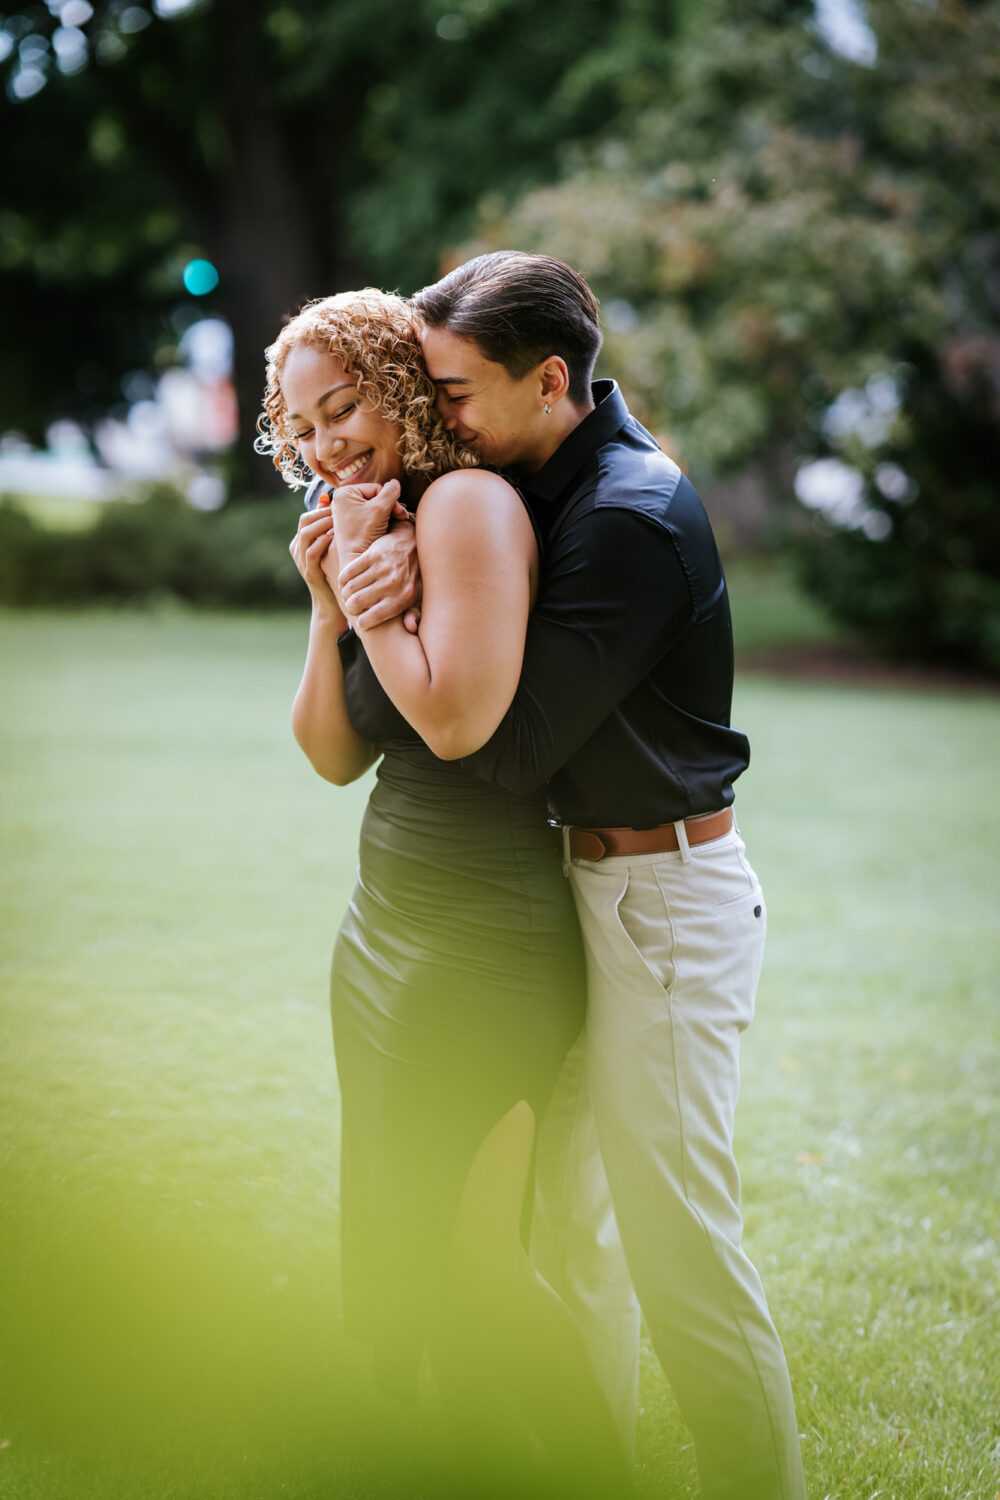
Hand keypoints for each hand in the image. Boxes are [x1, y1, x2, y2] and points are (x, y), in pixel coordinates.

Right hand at [289, 504, 341, 620]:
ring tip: (339, 521)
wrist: (334, 603)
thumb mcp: (334, 548)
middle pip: (304, 521)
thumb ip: (331, 530)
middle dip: (323, 513)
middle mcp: (298, 550)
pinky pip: (312, 552)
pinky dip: (323, 542)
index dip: (322, 509)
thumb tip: (336, 508)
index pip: (306, 516)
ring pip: (306, 534)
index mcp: (301, 542)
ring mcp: (302, 562)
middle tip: (341, 511)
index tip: (340, 507)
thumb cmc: (337, 571)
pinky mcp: (310, 573)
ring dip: (324, 524)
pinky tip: (335, 538)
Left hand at [332, 479, 410, 563]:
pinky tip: (385, 525)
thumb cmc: (364, 534)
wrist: (356, 558)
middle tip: (400, 516)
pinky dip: (379, 518)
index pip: (376, 488)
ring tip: (394, 521)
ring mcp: (345, 510)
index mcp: (344, 492)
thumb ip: (390, 491)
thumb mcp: (380, 509)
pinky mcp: (350, 520)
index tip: (398, 512)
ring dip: (386, 512)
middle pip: (374, 496)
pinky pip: (369, 513)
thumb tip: (395, 483)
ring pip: (373, 505)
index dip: (389, 499)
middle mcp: (342, 499)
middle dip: (389, 506)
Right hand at [338, 520, 421, 631]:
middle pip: (357, 602)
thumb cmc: (413, 576)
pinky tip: (346, 582)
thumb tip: (410, 628)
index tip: (361, 621)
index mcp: (403, 598)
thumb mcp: (418, 597)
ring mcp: (382, 567)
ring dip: (345, 593)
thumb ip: (413, 614)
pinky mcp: (373, 554)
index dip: (362, 622)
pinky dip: (343, 579)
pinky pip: (349, 571)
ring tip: (348, 595)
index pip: (373, 616)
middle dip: (350, 608)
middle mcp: (392, 583)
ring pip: (351, 587)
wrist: (414, 544)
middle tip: (351, 607)